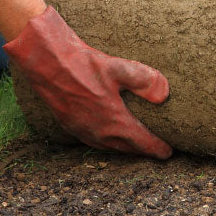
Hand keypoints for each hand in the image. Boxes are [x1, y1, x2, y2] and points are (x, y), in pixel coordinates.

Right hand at [4, 7, 171, 158]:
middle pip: (127, 149)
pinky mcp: (70, 126)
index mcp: (114, 122)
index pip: (142, 142)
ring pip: (109, 148)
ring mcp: (83, 131)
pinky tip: (109, 136)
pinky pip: (94, 142)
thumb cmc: (83, 65)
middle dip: (143, 151)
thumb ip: (145, 80)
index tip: (169, 152)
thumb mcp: (119, 68)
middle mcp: (99, 132)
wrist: (47, 63)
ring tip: (136, 146)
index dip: (157, 148)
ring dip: (125, 148)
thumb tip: (165, 94)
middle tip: (156, 150)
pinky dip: (107, 143)